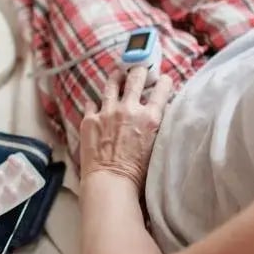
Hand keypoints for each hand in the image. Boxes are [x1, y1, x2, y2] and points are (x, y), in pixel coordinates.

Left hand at [79, 66, 173, 191]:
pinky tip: (96, 105)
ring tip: (117, 75)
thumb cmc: (137, 174)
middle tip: (139, 70)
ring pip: (112, 84)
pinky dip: (95, 104)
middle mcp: (130, 109)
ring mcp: (107, 112)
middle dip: (139, 70)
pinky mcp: (90, 119)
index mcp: (151, 117)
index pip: (162, 89)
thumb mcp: (157, 147)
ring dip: (116, 77)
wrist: (110, 183)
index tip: (163, 79)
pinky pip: (91, 103)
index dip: (164, 81)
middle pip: (136, 77)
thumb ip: (156, 127)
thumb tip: (156, 115)